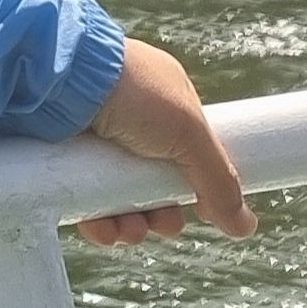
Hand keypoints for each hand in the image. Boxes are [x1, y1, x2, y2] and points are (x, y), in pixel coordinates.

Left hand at [75, 38, 253, 247]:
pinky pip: (87, 204)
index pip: (187, 158)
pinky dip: (99, 223)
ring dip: (132, 226)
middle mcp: (130, 122)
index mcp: (164, 105)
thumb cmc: (131, 90)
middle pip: (155, 187)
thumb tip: (246, 225)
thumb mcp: (188, 132)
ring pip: (121, 201)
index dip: (194, 189)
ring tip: (131, 230)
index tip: (202, 211)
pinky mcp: (63, 162)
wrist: (60, 77)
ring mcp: (95, 142)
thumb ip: (220, 180)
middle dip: (163, 215)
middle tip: (164, 223)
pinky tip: (104, 230)